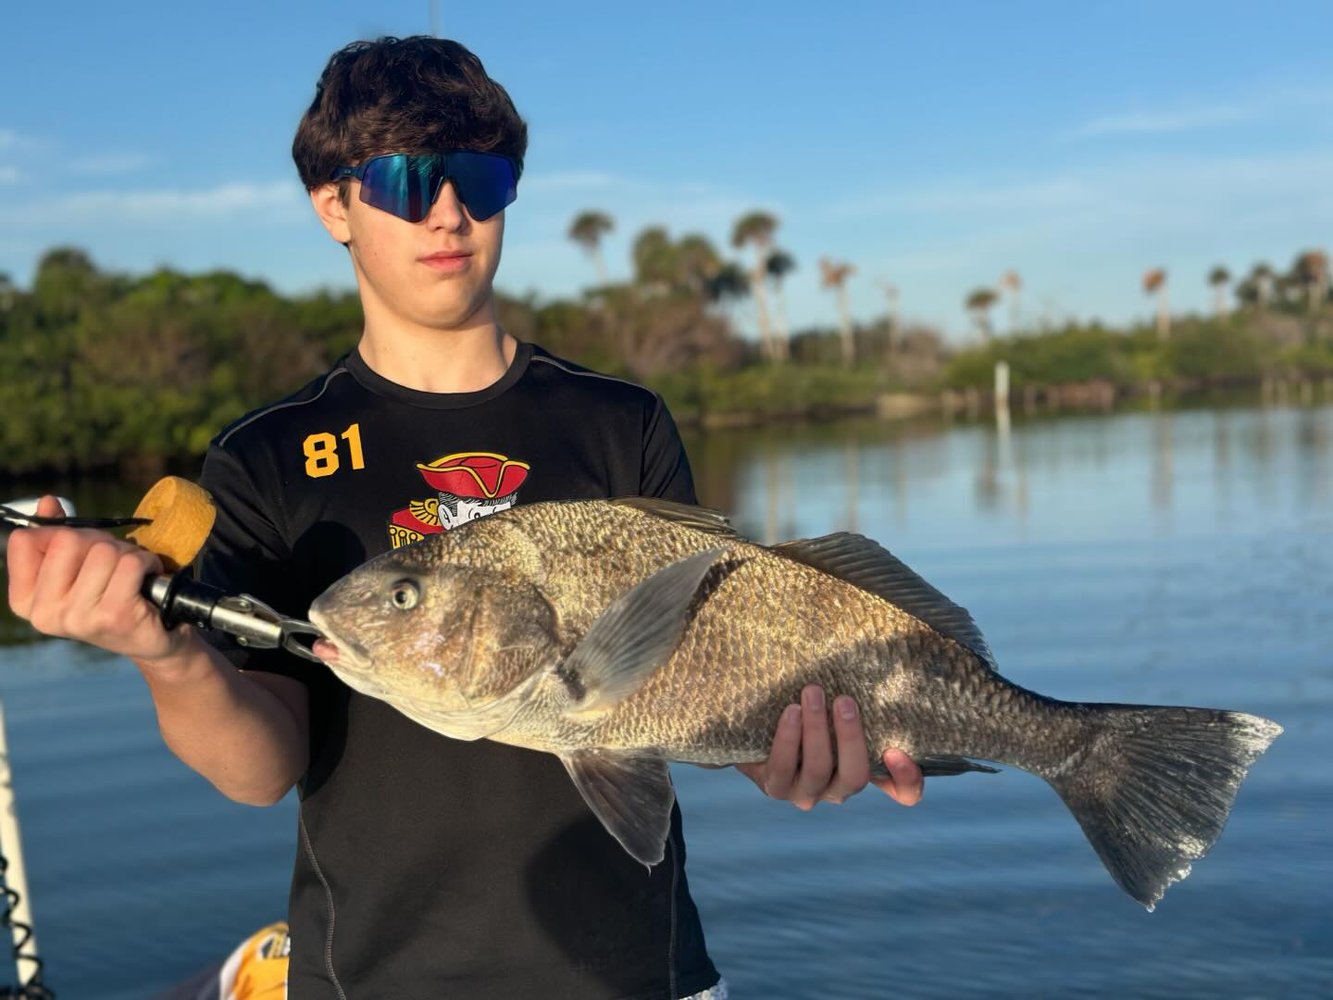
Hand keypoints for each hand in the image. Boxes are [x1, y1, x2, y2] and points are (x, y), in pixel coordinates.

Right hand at [7, 496, 188, 663]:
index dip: (60, 533)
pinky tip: (147, 579)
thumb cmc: (112, 595)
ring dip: (126, 553)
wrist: (153, 638)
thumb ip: (57, 534)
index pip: (26, 540)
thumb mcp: (78, 566)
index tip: (80, 549)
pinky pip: (130, 564)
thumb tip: (47, 502)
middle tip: (114, 560)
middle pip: (68, 540)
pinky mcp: (114, 617)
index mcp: (26, 600)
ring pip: (103, 551)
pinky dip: (146, 563)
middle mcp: (45, 614)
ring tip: (131, 573)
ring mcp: (78, 618)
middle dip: (99, 541)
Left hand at [736, 684, 923, 810]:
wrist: (760, 728)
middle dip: (850, 737)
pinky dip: (788, 738)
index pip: (903, 792)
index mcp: (864, 772)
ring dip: (816, 730)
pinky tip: (791, 711)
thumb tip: (880, 664)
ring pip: (818, 770)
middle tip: (843, 700)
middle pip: (855, 777)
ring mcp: (806, 793)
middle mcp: (839, 790)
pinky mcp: (775, 787)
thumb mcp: (838, 711)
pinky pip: (782, 768)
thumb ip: (861, 702)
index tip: (896, 750)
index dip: (907, 779)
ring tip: (812, 693)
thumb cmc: (810, 715)